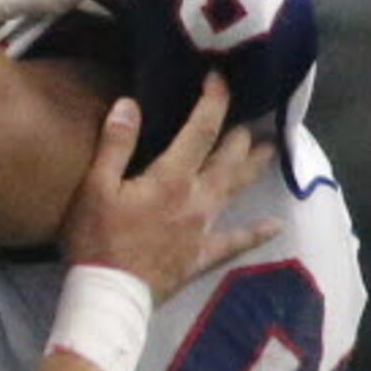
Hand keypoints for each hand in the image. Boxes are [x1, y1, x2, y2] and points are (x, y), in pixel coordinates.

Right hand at [59, 73, 276, 303]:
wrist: (110, 293)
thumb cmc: (96, 238)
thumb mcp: (95, 187)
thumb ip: (116, 144)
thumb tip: (131, 103)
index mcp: (171, 178)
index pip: (200, 131)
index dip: (213, 102)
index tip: (218, 78)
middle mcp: (197, 199)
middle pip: (228, 159)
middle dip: (239, 134)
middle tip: (250, 117)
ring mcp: (203, 229)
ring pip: (236, 191)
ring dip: (254, 168)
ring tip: (271, 150)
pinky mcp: (201, 255)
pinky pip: (235, 243)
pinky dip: (255, 233)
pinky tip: (274, 227)